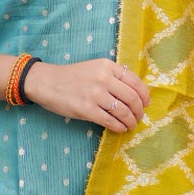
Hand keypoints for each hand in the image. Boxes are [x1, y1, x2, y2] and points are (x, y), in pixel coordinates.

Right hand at [21, 57, 149, 131]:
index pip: (135, 81)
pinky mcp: (87, 110)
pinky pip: (110, 121)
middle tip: (139, 117)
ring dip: (131, 121)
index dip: (144, 95)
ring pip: (123, 111)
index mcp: (107, 66)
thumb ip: (113, 76)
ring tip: (131, 125)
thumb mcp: (95, 68)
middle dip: (139, 111)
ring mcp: (95, 95)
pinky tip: (120, 128)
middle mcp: (103, 78)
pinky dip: (119, 127)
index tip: (146, 103)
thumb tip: (136, 94)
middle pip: (132, 98)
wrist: (47, 82)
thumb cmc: (72, 77)